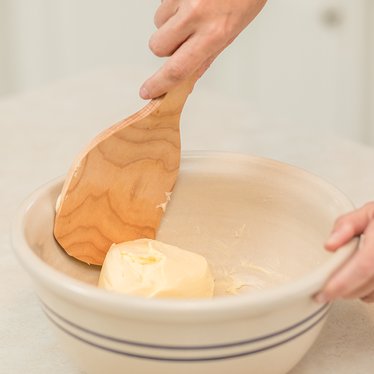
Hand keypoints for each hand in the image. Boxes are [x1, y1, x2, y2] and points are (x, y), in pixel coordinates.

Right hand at [140, 0, 266, 98]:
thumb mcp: (231, 31)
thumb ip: (206, 56)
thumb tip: (187, 80)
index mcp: (214, 34)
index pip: (178, 69)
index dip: (159, 84)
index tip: (148, 91)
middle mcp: (196, 15)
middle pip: (158, 47)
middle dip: (166, 46)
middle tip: (184, 36)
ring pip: (158, 22)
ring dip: (170, 21)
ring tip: (193, 10)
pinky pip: (163, 2)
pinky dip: (173, 4)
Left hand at [316, 202, 373, 302]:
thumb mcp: (368, 212)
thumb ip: (347, 224)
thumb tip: (329, 245)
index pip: (364, 266)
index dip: (343, 283)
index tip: (324, 293)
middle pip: (368, 284)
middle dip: (343, 291)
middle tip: (324, 291)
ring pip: (373, 294)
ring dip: (355, 293)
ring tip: (341, 281)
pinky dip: (367, 292)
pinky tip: (359, 282)